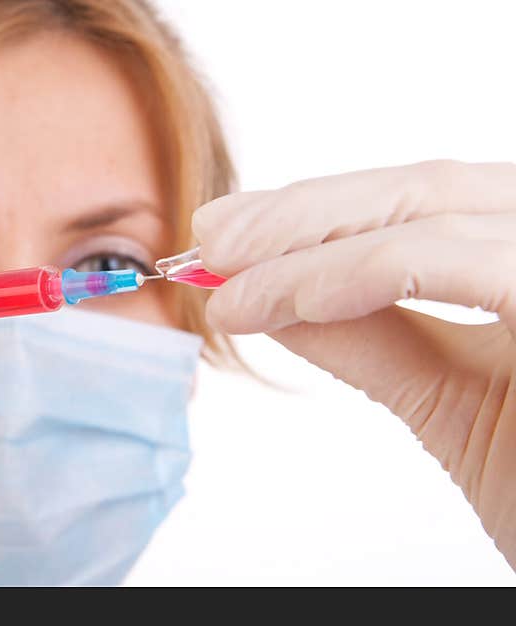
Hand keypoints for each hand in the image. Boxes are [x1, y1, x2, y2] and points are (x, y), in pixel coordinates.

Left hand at [193, 160, 515, 568]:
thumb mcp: (448, 398)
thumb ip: (370, 337)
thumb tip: (274, 295)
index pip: (421, 203)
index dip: (318, 212)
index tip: (229, 238)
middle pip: (423, 189)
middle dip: (301, 214)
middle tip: (211, 242)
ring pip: (428, 212)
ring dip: (306, 246)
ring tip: (227, 282)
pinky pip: (452, 259)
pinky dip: (359, 271)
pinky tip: (288, 299)